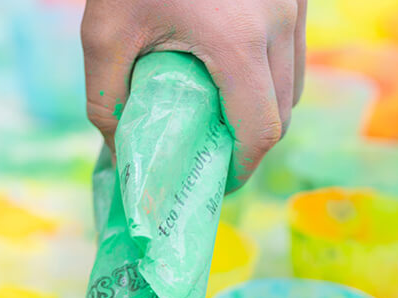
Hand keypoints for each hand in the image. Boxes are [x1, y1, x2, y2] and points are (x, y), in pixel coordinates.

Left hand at [81, 0, 307, 186]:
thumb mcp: (103, 33)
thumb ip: (107, 100)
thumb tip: (119, 149)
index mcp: (238, 43)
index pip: (262, 129)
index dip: (243, 165)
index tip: (219, 179)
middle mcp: (278, 23)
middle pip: (283, 110)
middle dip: (251, 141)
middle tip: (214, 155)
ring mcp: (293, 3)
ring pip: (294, 79)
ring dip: (264, 107)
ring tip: (221, 117)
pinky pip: (292, 47)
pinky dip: (269, 72)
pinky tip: (231, 75)